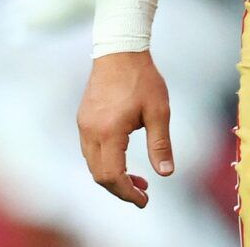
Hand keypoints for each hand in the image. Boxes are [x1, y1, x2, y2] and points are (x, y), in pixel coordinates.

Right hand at [77, 51, 173, 206]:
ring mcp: (84, 125)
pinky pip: (90, 150)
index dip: (127, 193)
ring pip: (92, 164)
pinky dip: (105, 162)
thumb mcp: (159, 111)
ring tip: (137, 179)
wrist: (119, 49)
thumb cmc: (142, 78)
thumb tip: (166, 174)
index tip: (144, 200)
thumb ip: (160, 144)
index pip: (112, 176)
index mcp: (109, 131)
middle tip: (143, 192)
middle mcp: (91, 131)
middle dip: (120, 189)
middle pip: (99, 175)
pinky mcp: (83, 118)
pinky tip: (122, 158)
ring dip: (112, 176)